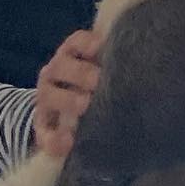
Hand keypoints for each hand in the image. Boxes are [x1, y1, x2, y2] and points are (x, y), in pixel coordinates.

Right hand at [35, 29, 101, 159]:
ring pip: (48, 96)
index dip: (90, 44)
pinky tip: (69, 142)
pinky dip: (55, 139)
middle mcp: (54, 72)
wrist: (66, 112)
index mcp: (71, 54)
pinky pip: (44, 133)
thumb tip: (142, 63)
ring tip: (86, 106)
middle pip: (62, 67)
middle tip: (99, 82)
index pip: (78, 42)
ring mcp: (45, 99)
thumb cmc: (94, 86)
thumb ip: (114, 65)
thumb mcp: (101, 71)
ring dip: (68, 100)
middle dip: (81, 74)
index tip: (102, 49)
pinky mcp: (42, 126)